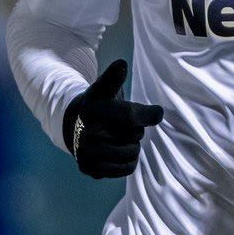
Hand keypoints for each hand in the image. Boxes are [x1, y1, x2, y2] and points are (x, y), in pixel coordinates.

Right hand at [61, 59, 163, 178]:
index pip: (130, 115)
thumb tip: (121, 64)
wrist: (75, 127)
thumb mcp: (103, 87)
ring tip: (121, 137)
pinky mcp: (91, 169)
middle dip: (136, 129)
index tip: (158, 112)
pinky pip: (127, 168)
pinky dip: (130, 161)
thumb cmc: (98, 104)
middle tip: (124, 124)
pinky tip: (120, 151)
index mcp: (94, 109)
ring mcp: (88, 153)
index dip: (149, 114)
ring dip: (134, 145)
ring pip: (133, 153)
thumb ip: (113, 77)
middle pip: (135, 135)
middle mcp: (88, 133)